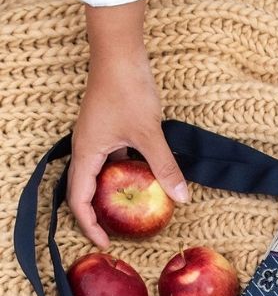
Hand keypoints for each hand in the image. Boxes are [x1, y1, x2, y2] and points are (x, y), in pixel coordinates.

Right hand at [70, 0, 188, 247]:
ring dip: (114, 194)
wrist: (119, 51)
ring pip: (101, 174)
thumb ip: (164, 167)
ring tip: (134, 213)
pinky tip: (148, 181)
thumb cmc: (127, 89)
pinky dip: (126, 174)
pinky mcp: (109, 128)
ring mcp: (96, 138)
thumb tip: (182, 197)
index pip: (78, 199)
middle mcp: (86, 148)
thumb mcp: (149, 134)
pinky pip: (114, 160)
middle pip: (85, 190)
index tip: (105, 243)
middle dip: (99, 215)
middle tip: (119, 234)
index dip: (89, 225)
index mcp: (86, 153)